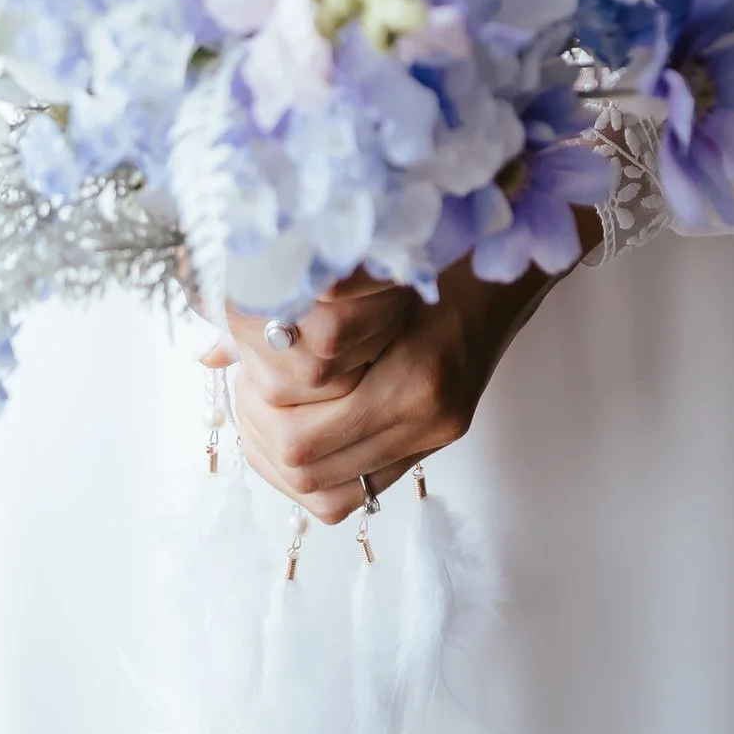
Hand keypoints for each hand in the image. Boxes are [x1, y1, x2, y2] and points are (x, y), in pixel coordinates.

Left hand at [204, 220, 598, 524]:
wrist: (525, 249)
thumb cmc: (446, 238)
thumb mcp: (367, 259)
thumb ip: (292, 302)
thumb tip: (208, 347)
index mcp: (415, 376)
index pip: (300, 439)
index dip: (252, 407)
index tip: (239, 362)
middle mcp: (428, 417)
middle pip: (306, 469)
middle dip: (257, 432)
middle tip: (243, 382)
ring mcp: (436, 433)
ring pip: (328, 495)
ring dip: (278, 459)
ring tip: (262, 408)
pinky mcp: (436, 438)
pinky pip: (357, 491)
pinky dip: (313, 473)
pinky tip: (295, 427)